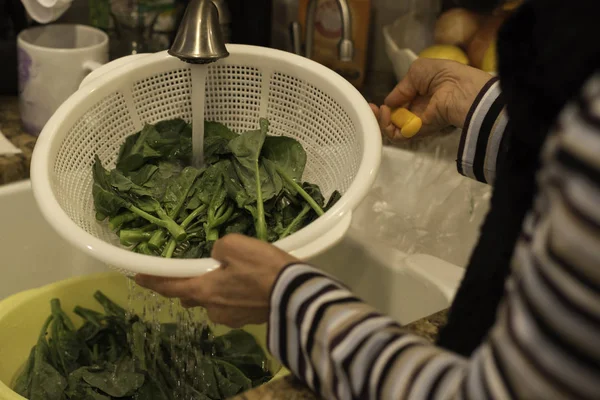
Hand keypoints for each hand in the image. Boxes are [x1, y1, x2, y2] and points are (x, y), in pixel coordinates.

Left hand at [135, 234, 297, 327]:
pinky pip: (233, 305)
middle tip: (199, 269)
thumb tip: (218, 256)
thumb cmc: (262, 268)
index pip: (170, 286)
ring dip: (216, 290)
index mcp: (204, 291)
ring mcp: (232, 318)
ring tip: (232, 275)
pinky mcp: (250, 320)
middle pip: (193, 297)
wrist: (296, 294)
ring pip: (215, 302)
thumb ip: (218, 248)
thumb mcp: (235, 244)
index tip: (138, 277)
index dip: (153, 281)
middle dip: (191, 286)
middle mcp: (214, 309)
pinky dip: (235, 295)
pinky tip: (249, 284)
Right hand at [369, 58, 493, 142]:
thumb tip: (388, 103)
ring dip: (381, 121)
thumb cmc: (443, 74)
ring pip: (393, 129)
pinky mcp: (418, 132)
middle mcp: (418, 110)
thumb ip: (400, 88)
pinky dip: (387, 127)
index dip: (387, 104)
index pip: (399, 104)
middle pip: (394, 118)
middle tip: (371, 109)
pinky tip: (386, 114)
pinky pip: (398, 136)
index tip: (375, 103)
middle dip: (379, 115)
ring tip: (379, 111)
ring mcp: (418, 122)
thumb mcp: (417, 71)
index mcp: (420, 94)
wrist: (460, 89)